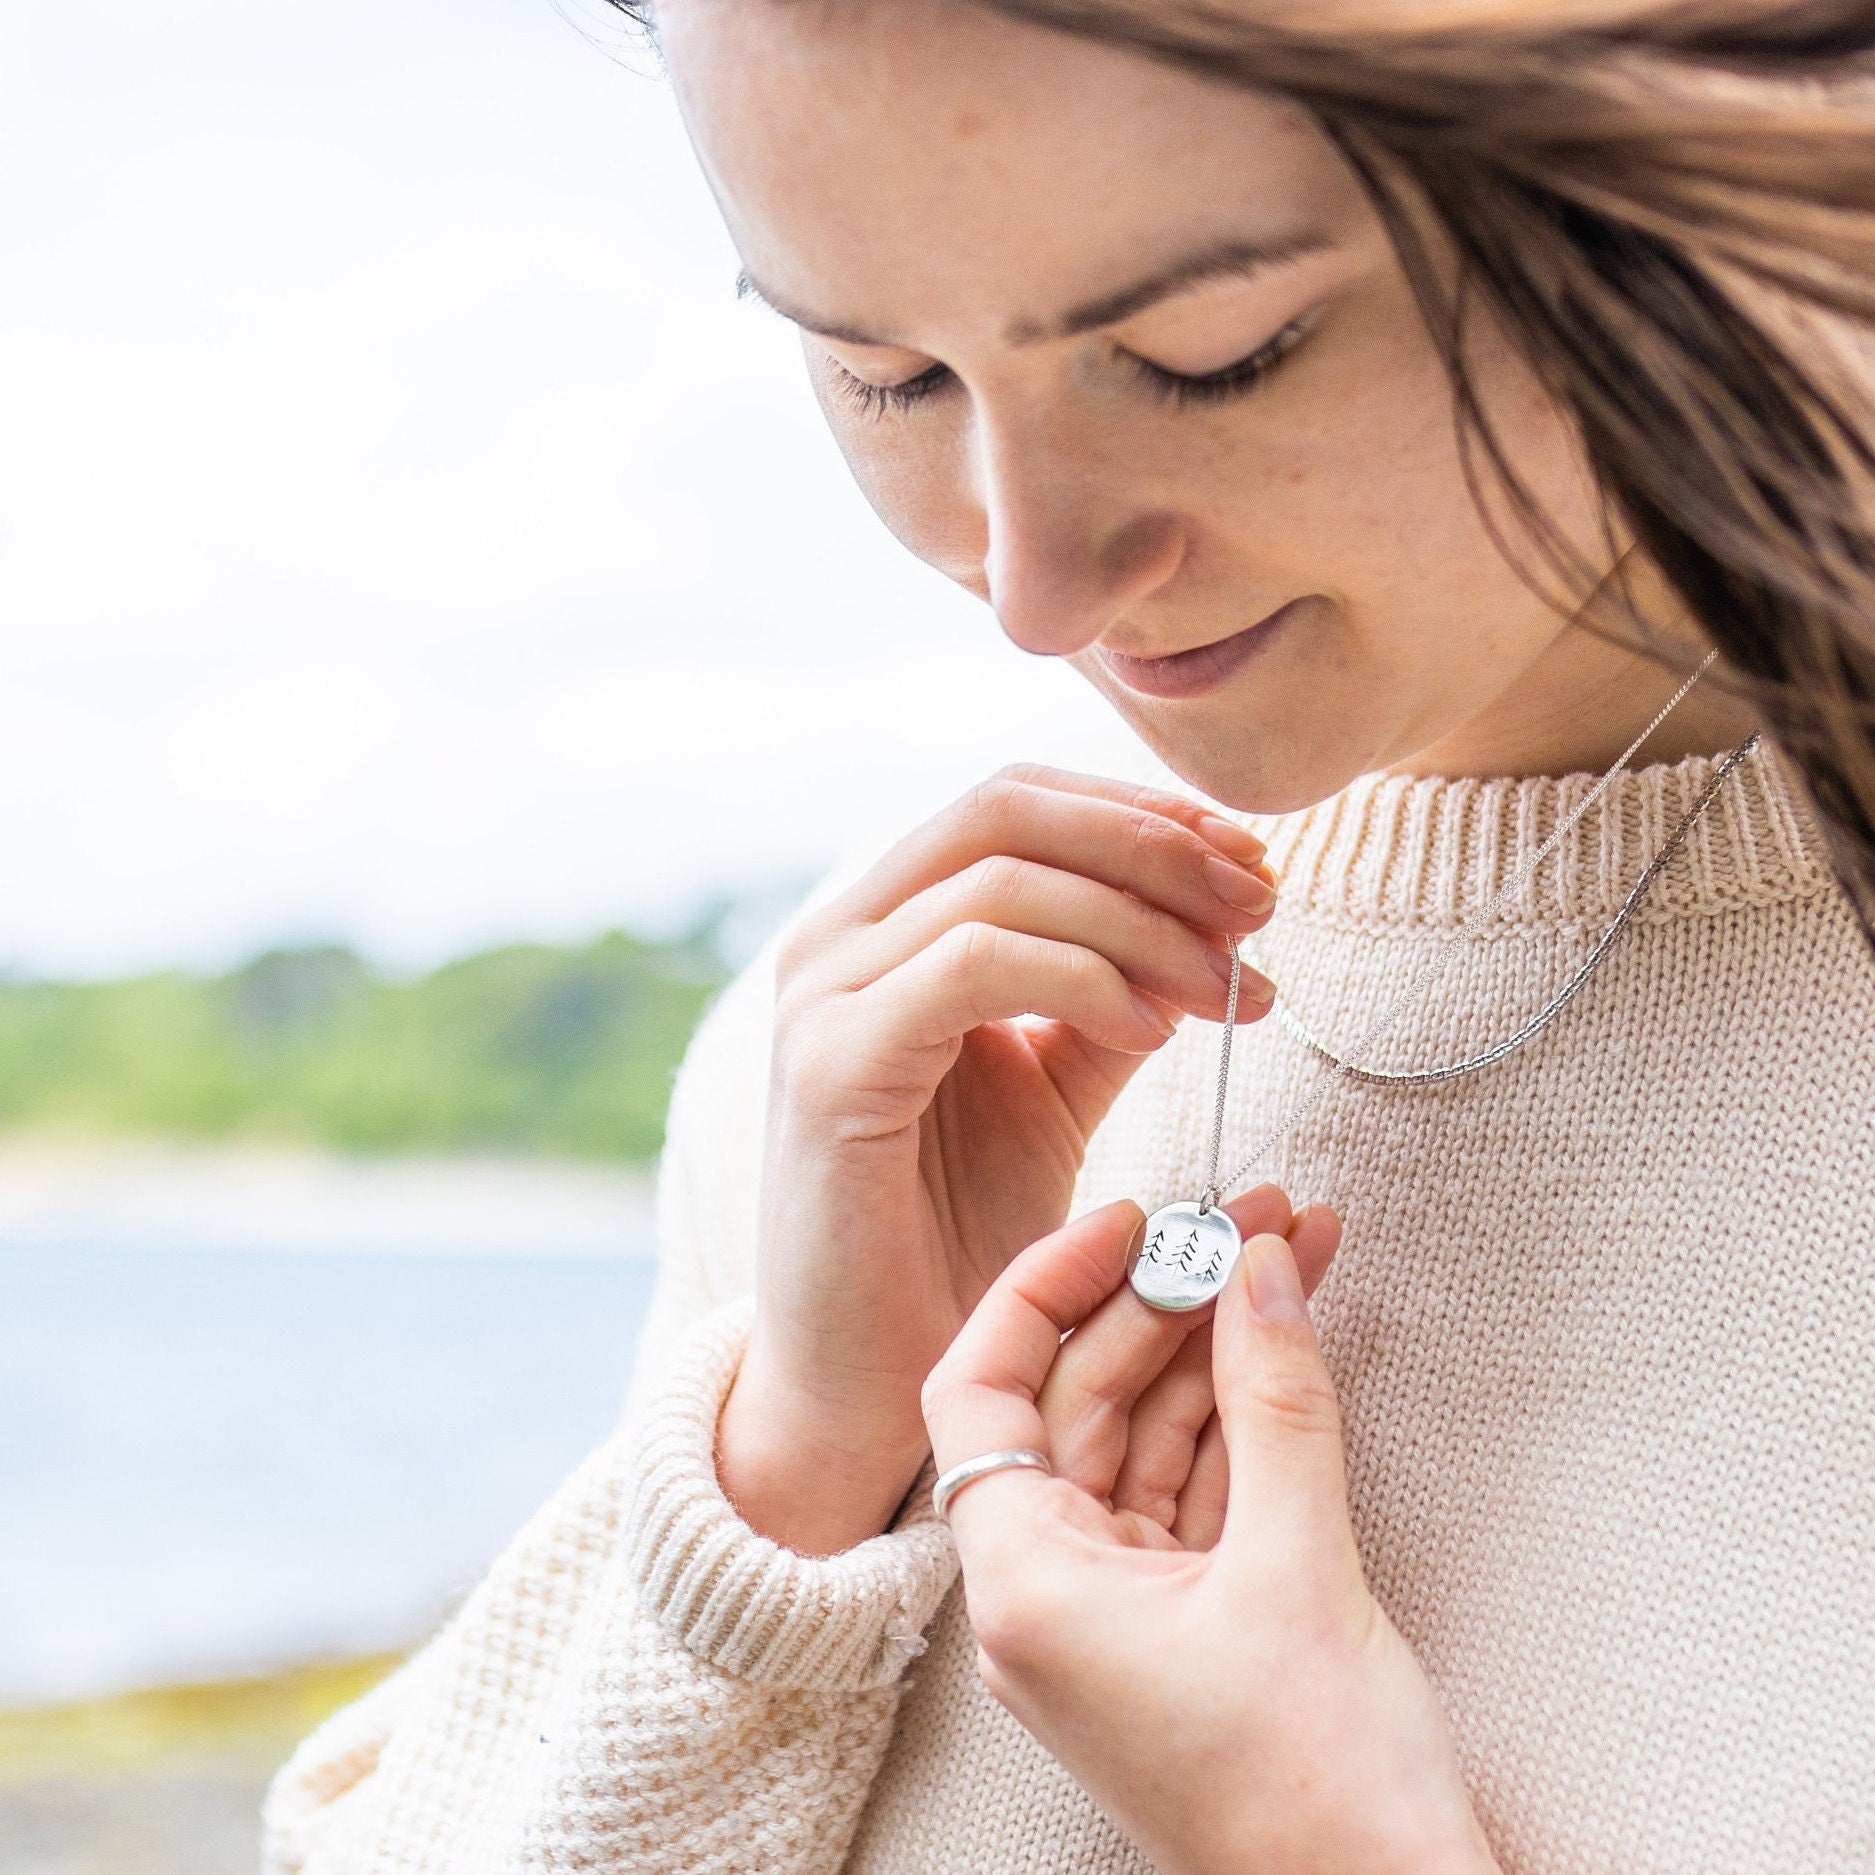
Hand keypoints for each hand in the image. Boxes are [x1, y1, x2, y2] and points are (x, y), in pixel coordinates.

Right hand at [716, 764, 1277, 1554]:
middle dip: (1155, 846)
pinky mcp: (829, 1066)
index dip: (1144, 814)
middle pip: (1010, 810)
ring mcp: (823, 995)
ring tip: (1226, 987)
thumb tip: (1210, 925)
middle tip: (1259, 906)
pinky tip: (1152, 1029)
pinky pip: (973, 965)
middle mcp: (838, 938)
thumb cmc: (958, 1236)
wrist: (868, 1380)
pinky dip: (1081, 976)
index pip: (1020, 801)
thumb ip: (1110, 998)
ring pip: (1003, 880)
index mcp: (885, 927)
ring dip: (1142, 919)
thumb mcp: (1053, 1092)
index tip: (1253, 866)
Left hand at [921, 1198, 1501, 1874]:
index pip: (981, 1390)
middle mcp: (1047, 1595)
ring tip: (1285, 1252)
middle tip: (1246, 1219)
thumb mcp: (1297, 1568)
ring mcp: (1114, 1610)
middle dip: (1168, 1300)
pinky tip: (1285, 1340)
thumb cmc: (1319, 1797)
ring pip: (1144, 1436)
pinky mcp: (1179, 1622)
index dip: (1046, 1286)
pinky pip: (1190, 1485)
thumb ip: (1275, 1400)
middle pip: (1078, 1399)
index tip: (1129, 1222)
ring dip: (1216, 1346)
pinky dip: (1240, 1414)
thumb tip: (1259, 1271)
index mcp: (1025, 1587)